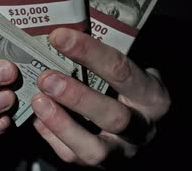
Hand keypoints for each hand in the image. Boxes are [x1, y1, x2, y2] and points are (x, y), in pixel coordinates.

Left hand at [31, 28, 170, 166]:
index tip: (59, 37)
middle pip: (113, 117)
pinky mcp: (102, 167)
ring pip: (95, 150)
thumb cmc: (131, 88)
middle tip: (47, 78)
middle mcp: (143, 128)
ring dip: (62, 125)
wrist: (145, 123)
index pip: (121, 71)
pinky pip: (74, 157)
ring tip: (39, 102)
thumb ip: (104, 58)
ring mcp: (123, 151)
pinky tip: (39, 118)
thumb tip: (61, 33)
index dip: (89, 53)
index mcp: (153, 96)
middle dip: (77, 97)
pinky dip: (53, 138)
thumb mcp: (132, 68)